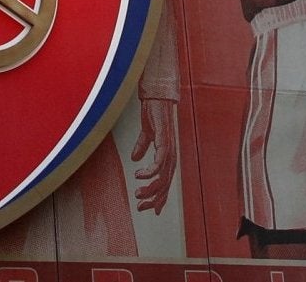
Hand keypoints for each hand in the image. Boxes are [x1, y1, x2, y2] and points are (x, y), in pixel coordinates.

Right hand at [130, 96, 177, 212]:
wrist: (157, 96)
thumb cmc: (154, 113)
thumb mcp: (146, 133)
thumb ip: (142, 146)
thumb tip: (134, 158)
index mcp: (168, 157)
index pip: (165, 183)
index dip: (159, 198)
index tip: (149, 210)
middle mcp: (171, 156)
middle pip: (165, 185)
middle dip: (153, 199)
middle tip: (140, 206)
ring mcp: (169, 149)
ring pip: (163, 177)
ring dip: (150, 188)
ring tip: (137, 193)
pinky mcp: (165, 141)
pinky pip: (160, 161)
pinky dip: (150, 171)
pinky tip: (138, 175)